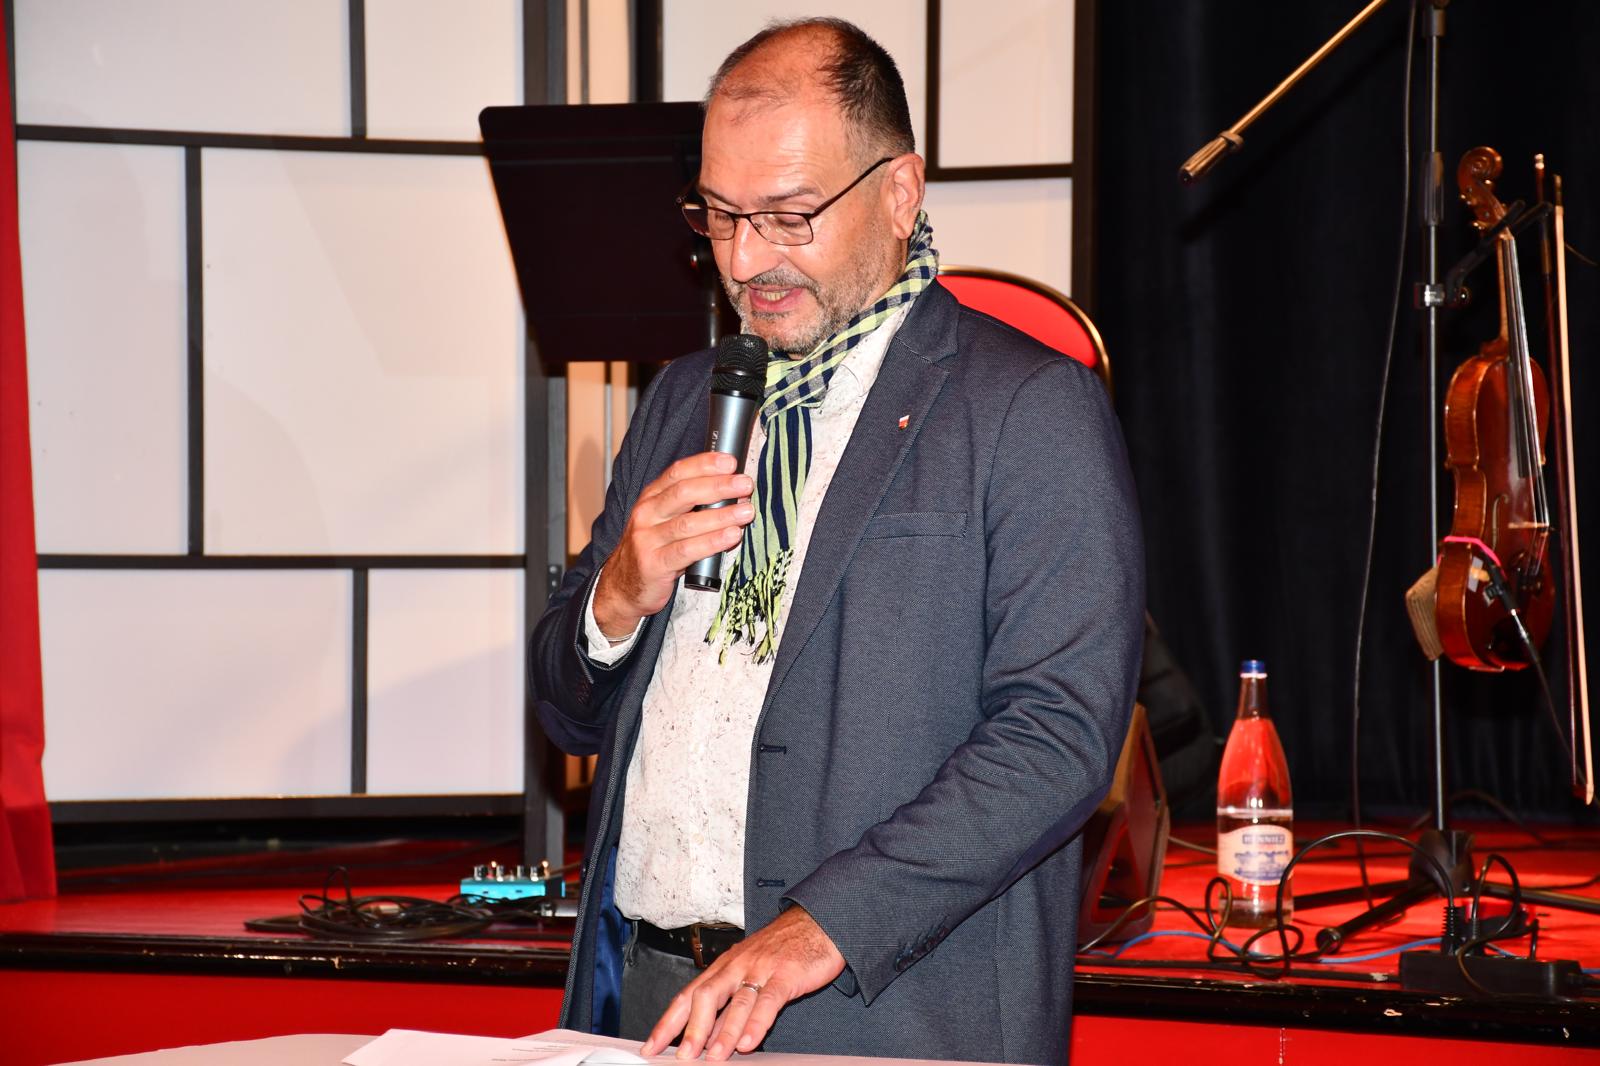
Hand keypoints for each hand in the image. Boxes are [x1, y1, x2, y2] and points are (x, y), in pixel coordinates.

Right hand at [593, 453, 754, 639]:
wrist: (624, 586)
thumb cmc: (654, 549)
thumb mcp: (665, 520)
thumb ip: (691, 505)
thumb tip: (732, 491)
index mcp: (651, 498)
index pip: (677, 472)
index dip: (704, 464)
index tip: (730, 461)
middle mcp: (647, 514)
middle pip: (684, 493)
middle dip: (718, 486)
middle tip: (744, 485)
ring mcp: (647, 539)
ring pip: (688, 523)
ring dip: (721, 515)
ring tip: (746, 511)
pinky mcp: (654, 564)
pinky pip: (687, 551)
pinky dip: (712, 542)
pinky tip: (731, 536)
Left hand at [640, 906, 845, 1059]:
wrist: (817, 921)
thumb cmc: (782, 948)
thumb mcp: (749, 971)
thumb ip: (729, 1005)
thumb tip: (707, 1039)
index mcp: (724, 966)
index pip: (687, 995)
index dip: (668, 1022)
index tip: (652, 1046)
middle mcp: (737, 966)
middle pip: (705, 997)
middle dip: (692, 1030)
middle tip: (684, 1057)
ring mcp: (761, 968)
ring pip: (736, 1002)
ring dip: (723, 1033)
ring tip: (714, 1057)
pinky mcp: (786, 974)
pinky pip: (768, 1000)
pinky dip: (757, 1023)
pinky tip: (748, 1042)